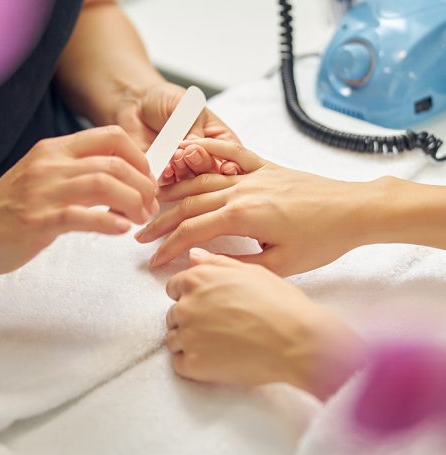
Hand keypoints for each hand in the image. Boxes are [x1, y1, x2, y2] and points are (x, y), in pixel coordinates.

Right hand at [0, 126, 157, 278]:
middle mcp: (51, 164)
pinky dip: (108, 222)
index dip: (139, 157)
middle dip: (143, 185)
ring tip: (140, 219)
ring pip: (103, 184)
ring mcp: (43, 190)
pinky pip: (81, 216)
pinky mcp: (38, 220)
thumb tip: (125, 183)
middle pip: (114, 163)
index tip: (148, 179)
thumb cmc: (14, 208)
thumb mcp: (47, 179)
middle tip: (150, 206)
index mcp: (56, 150)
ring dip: (132, 203)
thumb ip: (81, 175)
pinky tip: (121, 230)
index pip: (111, 137)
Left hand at [114, 83, 240, 184]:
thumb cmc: (167, 101)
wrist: (137, 102)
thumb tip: (197, 149)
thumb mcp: (188, 108)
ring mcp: (185, 171)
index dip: (231, 166)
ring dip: (185, 171)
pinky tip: (166, 168)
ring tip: (176, 156)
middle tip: (190, 152)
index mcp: (220, 142)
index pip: (232, 160)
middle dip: (203, 165)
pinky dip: (168, 178)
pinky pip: (169, 185)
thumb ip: (195, 129)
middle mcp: (205, 160)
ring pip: (192, 183)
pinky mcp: (164, 177)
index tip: (225, 167)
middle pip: (213, 175)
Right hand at [136, 139, 380, 275]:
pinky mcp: (265, 166)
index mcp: (241, 215)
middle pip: (189, 204)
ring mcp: (252, 175)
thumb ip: (235, 262)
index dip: (168, 247)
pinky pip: (231, 155)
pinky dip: (208, 151)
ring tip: (154, 201)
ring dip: (175, 192)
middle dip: (161, 221)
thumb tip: (198, 260)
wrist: (353, 210)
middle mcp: (241, 190)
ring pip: (202, 180)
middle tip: (141, 232)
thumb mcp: (279, 264)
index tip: (152, 259)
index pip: (191, 231)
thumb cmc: (321, 240)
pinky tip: (189, 151)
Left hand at [165, 248, 364, 399]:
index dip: (191, 296)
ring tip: (220, 345)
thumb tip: (192, 255)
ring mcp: (188, 336)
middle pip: (174, 314)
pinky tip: (217, 360)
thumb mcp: (251, 271)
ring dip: (190, 342)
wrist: (296, 340)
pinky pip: (180, 364)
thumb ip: (216, 263)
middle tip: (219, 327)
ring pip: (174, 340)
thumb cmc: (280, 303)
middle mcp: (187, 305)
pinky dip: (194, 364)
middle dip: (191, 320)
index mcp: (198, 279)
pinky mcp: (193, 364)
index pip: (174, 287)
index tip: (207, 305)